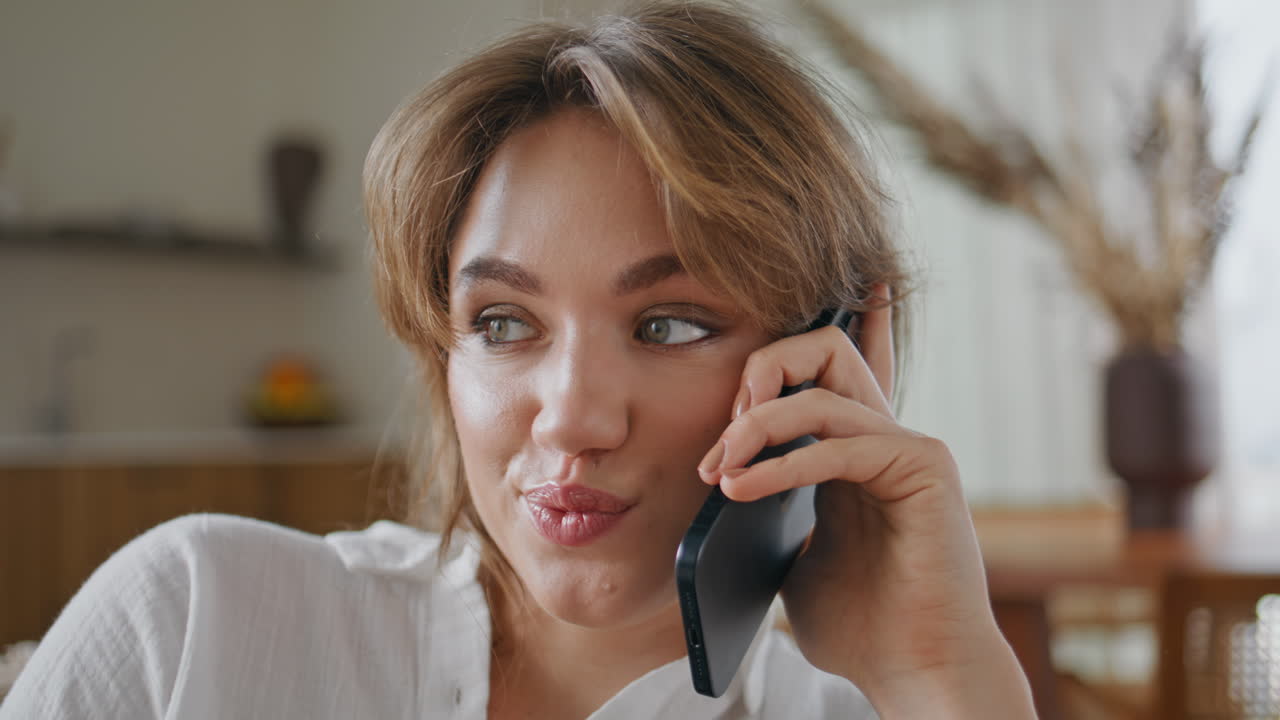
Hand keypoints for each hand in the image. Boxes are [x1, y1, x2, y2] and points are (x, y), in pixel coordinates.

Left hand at [696, 289, 1034, 717]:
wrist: (914, 674)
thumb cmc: (860, 625)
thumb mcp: (790, 557)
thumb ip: (769, 509)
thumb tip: (721, 482)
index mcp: (857, 450)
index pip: (845, 367)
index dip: (838, 318)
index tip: (824, 287)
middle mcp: (885, 435)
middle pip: (826, 346)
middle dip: (760, 370)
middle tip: (725, 432)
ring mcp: (908, 446)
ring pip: (824, 384)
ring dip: (757, 421)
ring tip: (722, 470)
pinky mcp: (924, 467)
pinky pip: (837, 441)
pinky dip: (781, 462)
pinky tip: (743, 487)